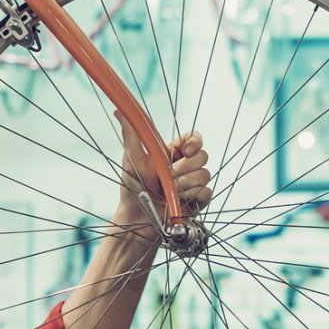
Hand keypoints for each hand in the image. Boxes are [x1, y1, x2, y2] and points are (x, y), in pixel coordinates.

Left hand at [114, 112, 213, 231]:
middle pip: (203, 156)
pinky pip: (207, 192)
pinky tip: (180, 201)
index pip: (194, 139)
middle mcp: (185, 166)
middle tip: (169, 176)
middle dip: (185, 168)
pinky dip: (193, 197)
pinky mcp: (198, 200)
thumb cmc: (132, 187)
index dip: (195, 142)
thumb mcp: (131, 157)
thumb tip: (121, 111)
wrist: (137, 217)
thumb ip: (131, 134)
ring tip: (169, 191)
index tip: (185, 151)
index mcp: (173, 153)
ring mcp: (193, 183)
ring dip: (185, 184)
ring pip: (205, 174)